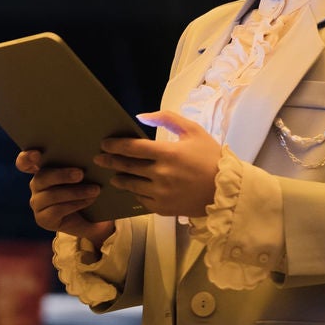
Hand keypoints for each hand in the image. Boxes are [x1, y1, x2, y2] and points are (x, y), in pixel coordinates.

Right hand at [16, 148, 114, 248]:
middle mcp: (36, 184)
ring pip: (51, 195)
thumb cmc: (87, 187)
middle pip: (41, 177)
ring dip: (75, 192)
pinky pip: (56, 210)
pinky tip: (89, 201)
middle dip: (61, 175)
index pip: (25, 162)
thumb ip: (80, 163)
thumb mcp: (85, 174)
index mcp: (42, 167)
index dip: (27, 157)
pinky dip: (75, 204)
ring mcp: (37, 202)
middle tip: (81, 174)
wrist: (91, 217)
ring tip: (95, 190)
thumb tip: (90, 154)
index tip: (37, 154)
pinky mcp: (43, 219)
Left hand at [94, 110, 222, 219]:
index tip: (104, 144)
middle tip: (98, 159)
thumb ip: (167, 119)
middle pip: (127, 167)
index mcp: (168, 153)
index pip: (133, 148)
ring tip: (113, 176)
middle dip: (110, 162)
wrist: (226, 190)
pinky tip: (132, 189)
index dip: (115, 145)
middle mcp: (161, 175)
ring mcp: (161, 194)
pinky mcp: (163, 209)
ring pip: (132, 186)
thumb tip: (141, 116)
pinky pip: (142, 200)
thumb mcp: (193, 131)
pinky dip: (135, 193)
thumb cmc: (210, 157)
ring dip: (120, 179)